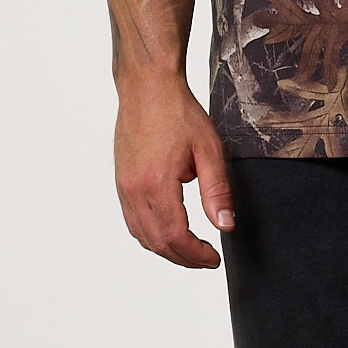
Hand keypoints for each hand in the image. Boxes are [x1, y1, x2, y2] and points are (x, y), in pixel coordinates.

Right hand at [113, 76, 236, 269]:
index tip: (213, 258)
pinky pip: (132, 221)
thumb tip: (225, 225)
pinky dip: (151, 235)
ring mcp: (124, 187)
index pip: (175, 236)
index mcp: (157, 183)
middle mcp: (135, 189)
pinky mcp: (121, 182)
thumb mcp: (209, 150)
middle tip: (206, 259)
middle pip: (156, 242)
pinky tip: (169, 231)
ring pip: (141, 235)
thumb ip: (217, 191)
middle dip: (183, 258)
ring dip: (166, 249)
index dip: (196, 254)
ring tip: (191, 250)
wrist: (147, 87)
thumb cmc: (178, 112)